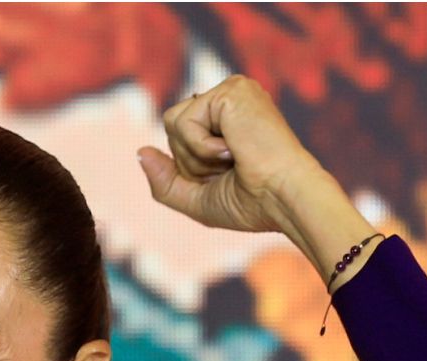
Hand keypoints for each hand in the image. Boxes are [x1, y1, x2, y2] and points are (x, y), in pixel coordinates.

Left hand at [137, 74, 325, 235]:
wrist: (285, 200)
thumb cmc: (254, 203)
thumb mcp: (198, 198)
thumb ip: (166, 180)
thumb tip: (140, 152)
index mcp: (228, 118)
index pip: (179, 134)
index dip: (191, 167)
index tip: (229, 175)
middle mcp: (231, 98)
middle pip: (172, 127)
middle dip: (191, 161)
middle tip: (231, 169)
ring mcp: (233, 90)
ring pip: (173, 121)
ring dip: (195, 156)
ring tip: (232, 158)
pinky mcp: (231, 90)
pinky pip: (184, 122)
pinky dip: (202, 148)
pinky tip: (233, 150)